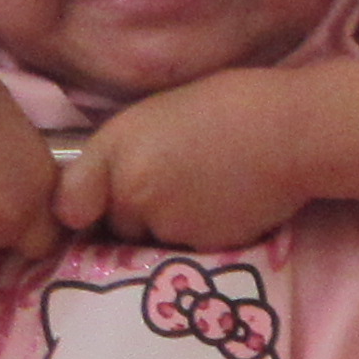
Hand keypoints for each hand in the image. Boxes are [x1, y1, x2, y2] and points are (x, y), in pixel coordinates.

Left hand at [56, 64, 318, 245]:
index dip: (82, 208)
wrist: (286, 131)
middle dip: (135, 217)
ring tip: (203, 197)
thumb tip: (96, 196)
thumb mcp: (152, 115)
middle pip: (116, 227)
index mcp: (113, 150)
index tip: (92, 209)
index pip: (71, 202)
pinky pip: (187, 251)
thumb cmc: (224, 108)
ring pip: (152, 243)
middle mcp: (130, 192)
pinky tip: (223, 209)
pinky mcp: (200, 247)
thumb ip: (118, 154)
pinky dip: (200, 238)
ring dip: (169, 230)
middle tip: (172, 189)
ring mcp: (166, 225)